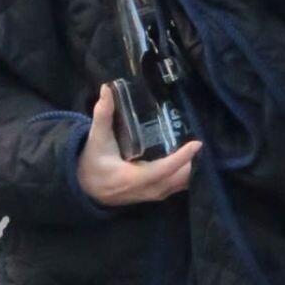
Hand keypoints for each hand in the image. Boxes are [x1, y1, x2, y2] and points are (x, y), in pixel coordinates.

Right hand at [77, 84, 200, 206]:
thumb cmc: (91, 163)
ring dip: (190, 171)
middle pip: (177, 180)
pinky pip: (174, 188)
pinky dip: (184, 176)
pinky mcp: (151, 196)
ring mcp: (149, 195)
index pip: (163, 169)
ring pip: (178, 186)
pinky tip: (191, 163)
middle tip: (201, 142)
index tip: (197, 144)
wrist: (83, 188)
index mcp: (132, 177)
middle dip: (192, 164)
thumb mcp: (96, 139)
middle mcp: (145, 190)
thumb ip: (102, 115)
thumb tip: (107, 88)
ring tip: (200, 151)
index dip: (182, 158)